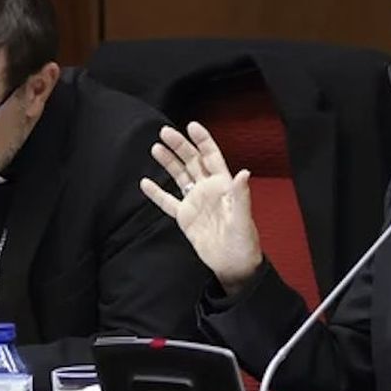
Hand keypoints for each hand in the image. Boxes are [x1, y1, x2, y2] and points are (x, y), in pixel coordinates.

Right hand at [141, 121, 262, 292]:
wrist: (233, 265)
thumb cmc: (244, 243)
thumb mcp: (242, 219)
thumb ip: (241, 196)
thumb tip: (244, 173)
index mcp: (224, 186)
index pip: (212, 157)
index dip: (203, 141)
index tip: (191, 125)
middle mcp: (209, 190)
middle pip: (192, 162)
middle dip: (180, 146)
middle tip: (165, 131)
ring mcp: (196, 202)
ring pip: (180, 177)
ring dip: (168, 162)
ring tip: (155, 147)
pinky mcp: (185, 218)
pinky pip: (168, 202)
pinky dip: (156, 193)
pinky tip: (145, 182)